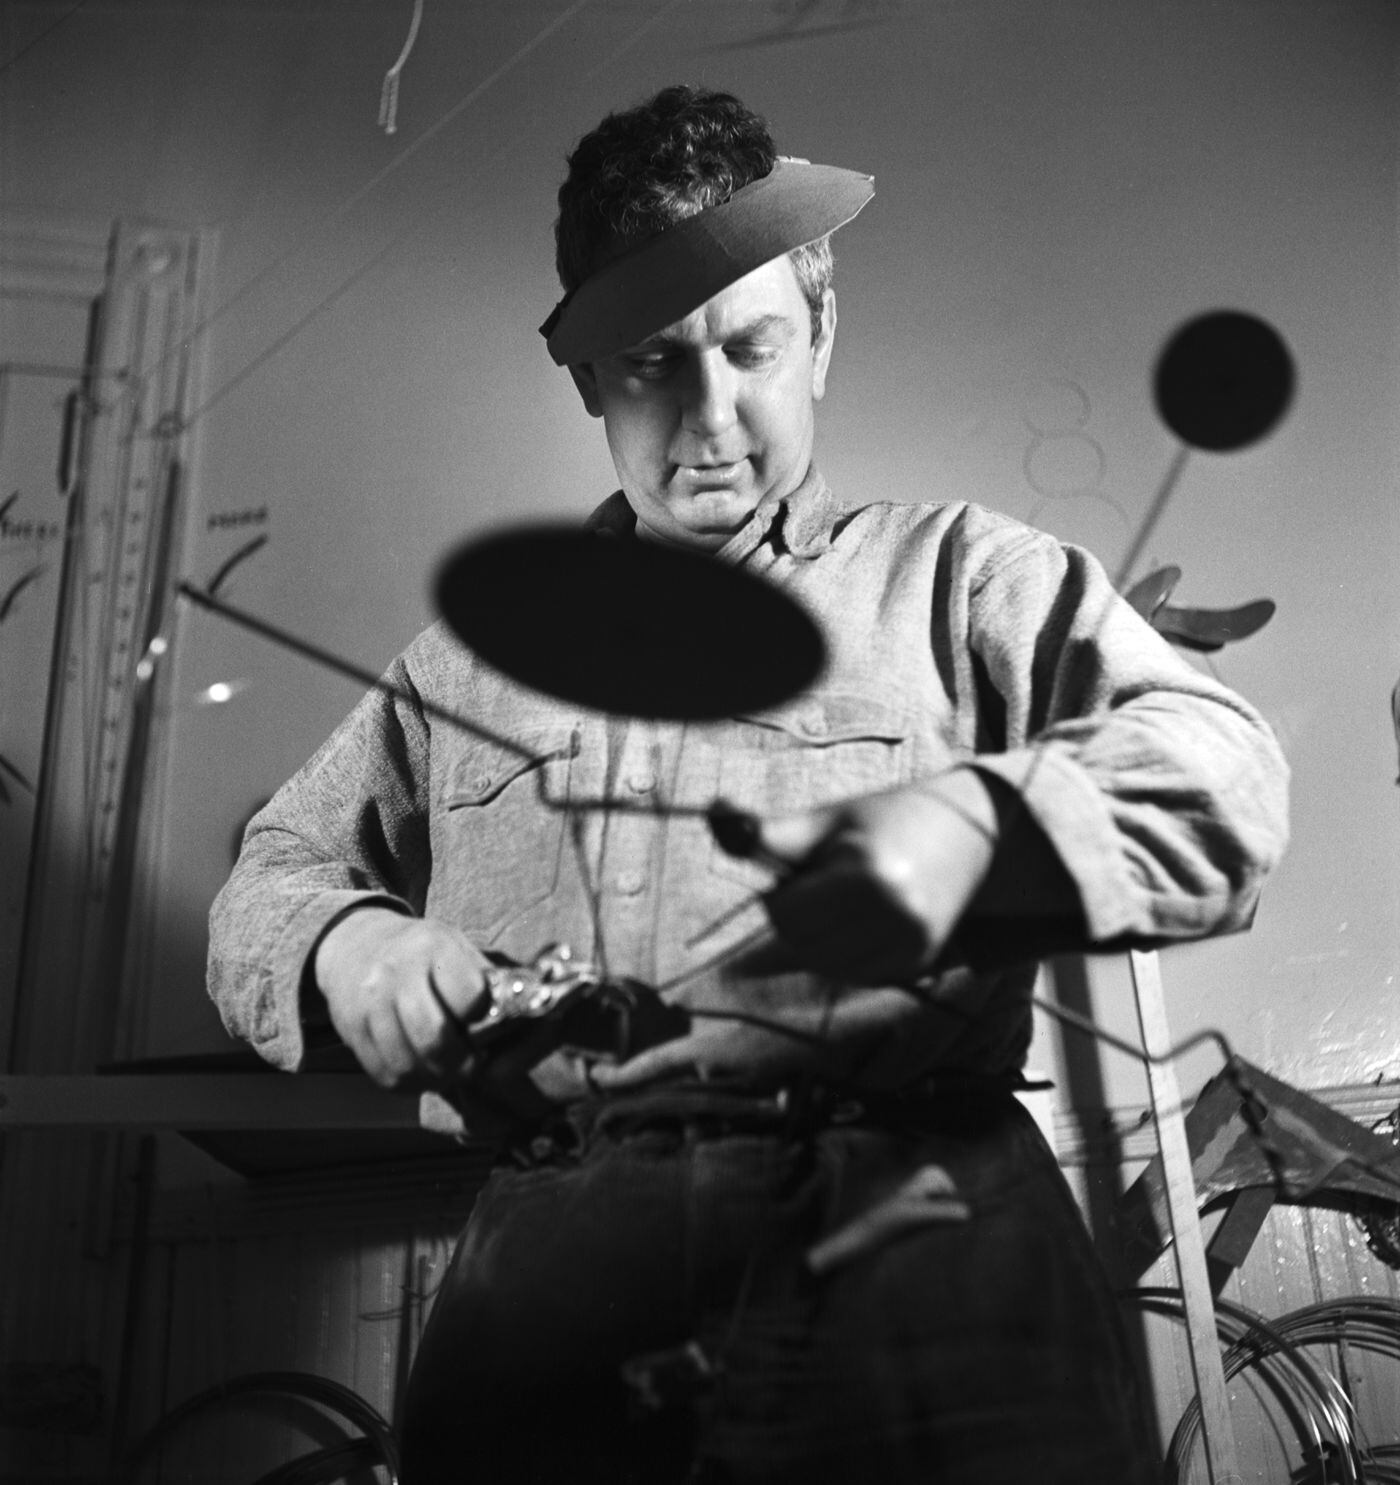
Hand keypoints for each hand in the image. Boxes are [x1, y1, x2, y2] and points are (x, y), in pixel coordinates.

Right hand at [313, 907, 490, 1088]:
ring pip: (407, 1064)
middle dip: (461, 1063)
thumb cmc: (420, 950)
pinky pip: (384, 1073)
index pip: (469, 997)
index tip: (485, 1025)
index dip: (482, 1018)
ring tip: (449, 1073)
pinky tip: (423, 1072)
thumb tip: (520, 1015)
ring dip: (436, 1079)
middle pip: (434, 1038)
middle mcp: (396, 974)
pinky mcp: (351, 1030)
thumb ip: (484, 979)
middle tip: (472, 1066)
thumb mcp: (455, 946)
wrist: (355, 943)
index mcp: (433, 947)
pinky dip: (410, 1083)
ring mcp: (369, 1004)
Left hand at [754, 773, 999, 983]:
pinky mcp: (919, 963)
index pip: (786, 916)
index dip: (781, 894)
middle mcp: (897, 920)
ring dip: (819, 939)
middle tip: (827, 881)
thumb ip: (768, 831)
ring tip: (847, 897)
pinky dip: (844, 952)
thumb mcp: (826, 820)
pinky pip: (853, 974)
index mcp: (869, 878)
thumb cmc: (884, 821)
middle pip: (802, 946)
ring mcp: (913, 947)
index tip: (804, 869)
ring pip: (824, 967)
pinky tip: (866, 919)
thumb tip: (713, 813)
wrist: (971, 834)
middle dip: (799, 917)